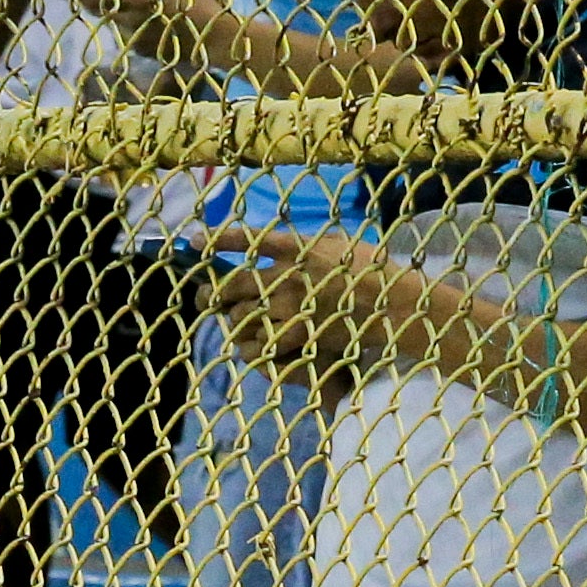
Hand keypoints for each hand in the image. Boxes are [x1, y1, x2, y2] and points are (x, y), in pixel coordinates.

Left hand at [203, 227, 380, 367]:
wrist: (392, 304)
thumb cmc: (372, 269)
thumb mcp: (340, 242)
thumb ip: (310, 242)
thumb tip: (288, 240)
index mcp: (296, 248)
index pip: (248, 239)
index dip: (218, 240)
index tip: (193, 242)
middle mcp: (286, 276)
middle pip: (233, 285)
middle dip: (211, 293)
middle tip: (202, 298)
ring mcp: (290, 307)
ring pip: (242, 316)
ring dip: (232, 320)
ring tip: (230, 322)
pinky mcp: (297, 335)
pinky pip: (258, 345)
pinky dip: (248, 347)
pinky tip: (246, 346)